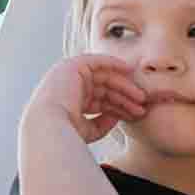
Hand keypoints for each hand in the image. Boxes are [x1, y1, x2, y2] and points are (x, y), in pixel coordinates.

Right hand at [27, 54, 148, 142]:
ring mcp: (68, 75)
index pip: (101, 102)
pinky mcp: (71, 65)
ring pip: (104, 77)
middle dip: (126, 97)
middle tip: (143, 105)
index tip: (137, 114)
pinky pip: (97, 60)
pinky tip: (129, 69)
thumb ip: (102, 122)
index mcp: (70, 104)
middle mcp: (69, 88)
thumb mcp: (89, 130)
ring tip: (141, 97)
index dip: (120, 106)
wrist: (51, 126)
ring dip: (125, 85)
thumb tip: (116, 116)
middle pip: (105, 89)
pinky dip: (113, 63)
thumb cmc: (67, 134)